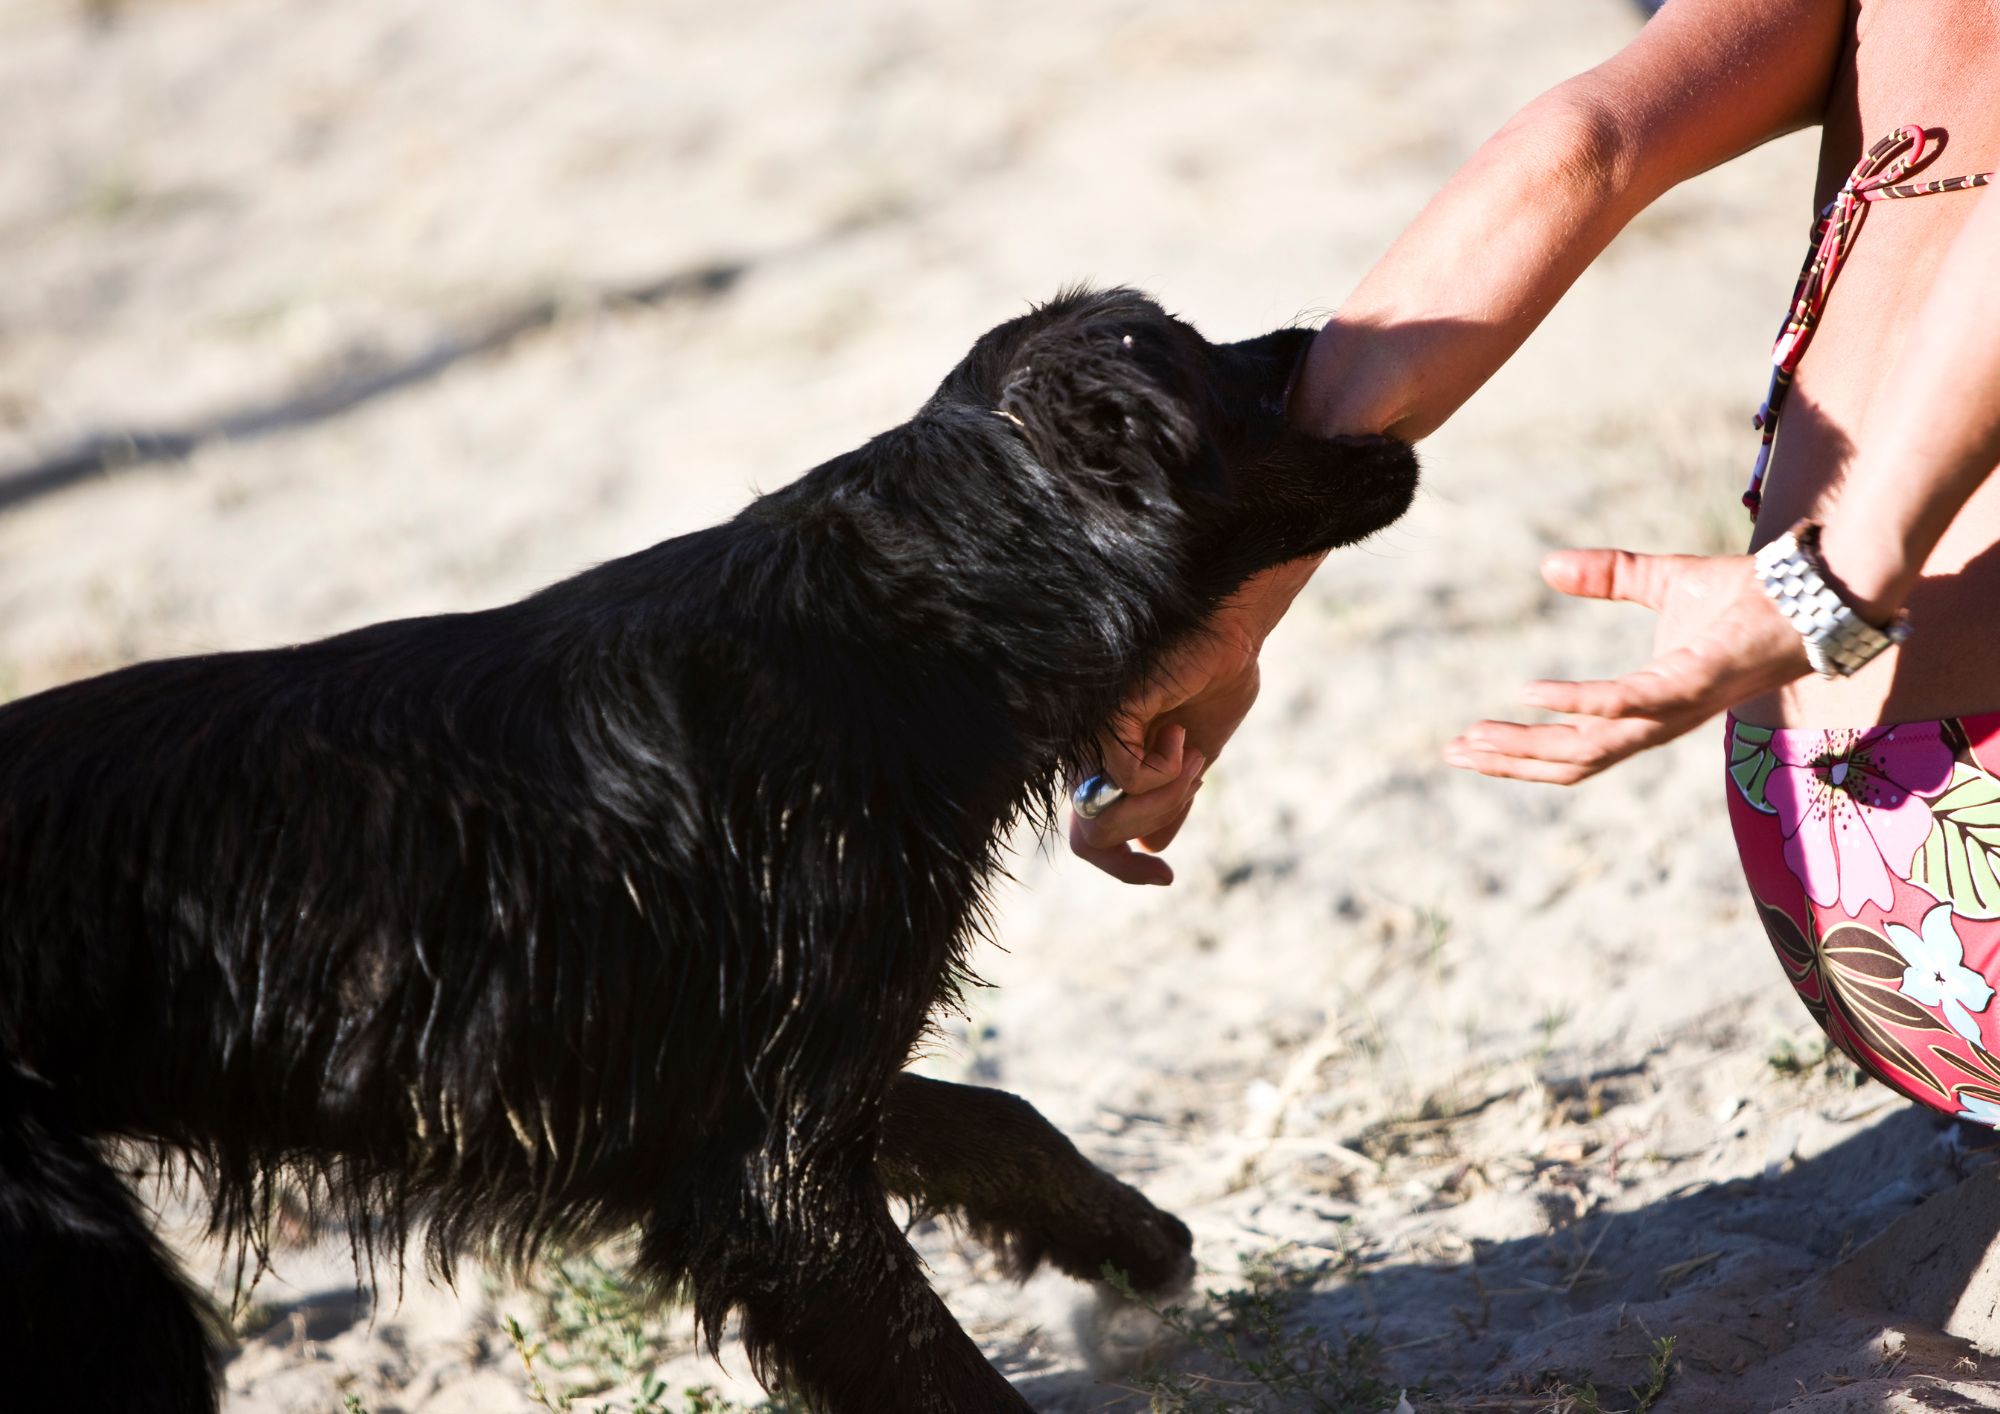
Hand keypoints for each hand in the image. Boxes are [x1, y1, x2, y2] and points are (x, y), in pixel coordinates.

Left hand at [1068, 560, 1318, 884]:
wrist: (1233, 637)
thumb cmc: (1213, 683)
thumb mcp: (1192, 760)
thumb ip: (1168, 802)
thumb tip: (1151, 846)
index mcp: (1102, 764)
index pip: (1087, 839)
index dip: (1121, 869)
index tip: (1165, 875)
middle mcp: (1084, 752)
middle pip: (1095, 837)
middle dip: (1155, 823)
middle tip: (1194, 782)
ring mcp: (1088, 734)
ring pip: (1105, 815)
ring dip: (1164, 799)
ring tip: (1191, 757)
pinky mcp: (1104, 715)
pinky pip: (1124, 778)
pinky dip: (1163, 771)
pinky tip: (1180, 735)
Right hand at [1443, 547, 1812, 783]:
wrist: (1810, 588)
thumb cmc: (1748, 594)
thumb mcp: (1660, 581)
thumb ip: (1608, 575)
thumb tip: (1548, 566)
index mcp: (1648, 706)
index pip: (1575, 746)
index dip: (1521, 751)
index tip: (1470, 742)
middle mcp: (1658, 720)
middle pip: (1572, 762)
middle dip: (1510, 761)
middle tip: (1455, 752)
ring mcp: (1673, 707)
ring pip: (1589, 749)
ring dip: (1527, 748)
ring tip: (1477, 738)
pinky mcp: (1689, 683)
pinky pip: (1622, 703)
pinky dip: (1574, 704)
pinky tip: (1531, 694)